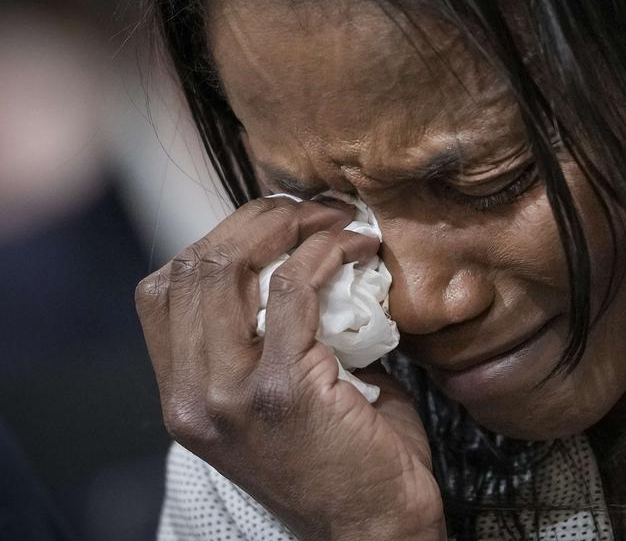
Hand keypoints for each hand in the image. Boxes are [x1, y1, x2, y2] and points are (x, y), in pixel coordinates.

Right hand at [135, 197, 444, 540]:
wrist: (372, 528)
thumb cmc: (341, 461)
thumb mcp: (273, 399)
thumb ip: (263, 337)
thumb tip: (294, 255)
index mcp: (181, 397)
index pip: (162, 289)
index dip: (216, 237)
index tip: (272, 221)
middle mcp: (190, 396)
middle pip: (192, 266)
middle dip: (256, 218)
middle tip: (311, 208)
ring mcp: (230, 394)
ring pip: (233, 267)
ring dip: (293, 225)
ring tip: (338, 219)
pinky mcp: (282, 389)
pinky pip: (295, 289)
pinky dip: (329, 254)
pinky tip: (360, 249)